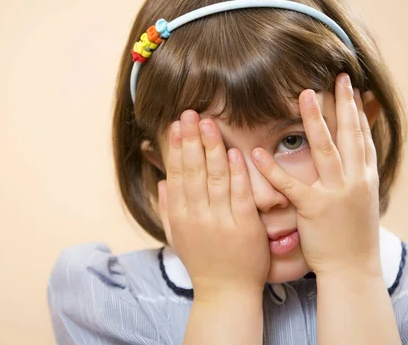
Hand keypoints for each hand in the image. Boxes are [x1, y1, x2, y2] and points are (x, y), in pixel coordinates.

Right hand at [157, 110, 269, 299]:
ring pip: (215, 177)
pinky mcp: (244, 226)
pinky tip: (233, 151)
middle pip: (193, 171)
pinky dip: (237, 172)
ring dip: (211, 148)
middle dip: (191, 139)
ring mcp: (220, 221)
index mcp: (180, 216)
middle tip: (189, 114)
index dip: (176, 148)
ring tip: (208, 123)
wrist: (226, 294)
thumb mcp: (177, 237)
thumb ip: (167, 209)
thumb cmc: (202, 264)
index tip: (176, 125)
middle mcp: (197, 216)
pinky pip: (240, 194)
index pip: (177, 174)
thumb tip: (162, 182)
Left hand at [251, 73, 381, 277]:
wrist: (354, 269)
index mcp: (366, 178)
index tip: (351, 85)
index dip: (357, 110)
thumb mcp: (362, 200)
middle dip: (343, 104)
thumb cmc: (353, 235)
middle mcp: (356, 181)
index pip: (362, 137)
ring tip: (305, 96)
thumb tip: (349, 154)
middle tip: (336, 77)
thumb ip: (355, 174)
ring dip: (315, 121)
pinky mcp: (315, 209)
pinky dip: (273, 168)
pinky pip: (291, 185)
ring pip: (326, 150)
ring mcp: (337, 194)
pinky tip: (258, 151)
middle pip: (349, 135)